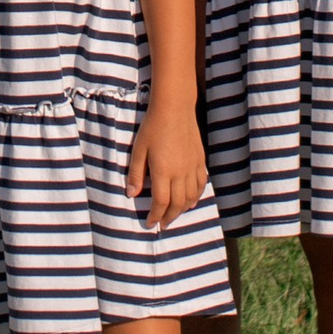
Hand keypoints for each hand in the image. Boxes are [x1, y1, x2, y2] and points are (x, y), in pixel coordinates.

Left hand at [126, 98, 207, 230]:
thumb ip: (136, 173)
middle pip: (177, 204)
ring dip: (182, 210)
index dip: (155, 216)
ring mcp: (192, 167)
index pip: (160, 202)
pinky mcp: (200, 161)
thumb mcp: (139, 150)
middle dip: (169, 217)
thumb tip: (131, 195)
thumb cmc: (152, 127)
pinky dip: (196, 197)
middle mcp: (180, 173)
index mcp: (163, 171)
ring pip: (191, 197)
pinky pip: (201, 185)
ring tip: (174, 215)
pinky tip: (191, 202)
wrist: (174, 108)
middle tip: (162, 225)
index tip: (150, 223)